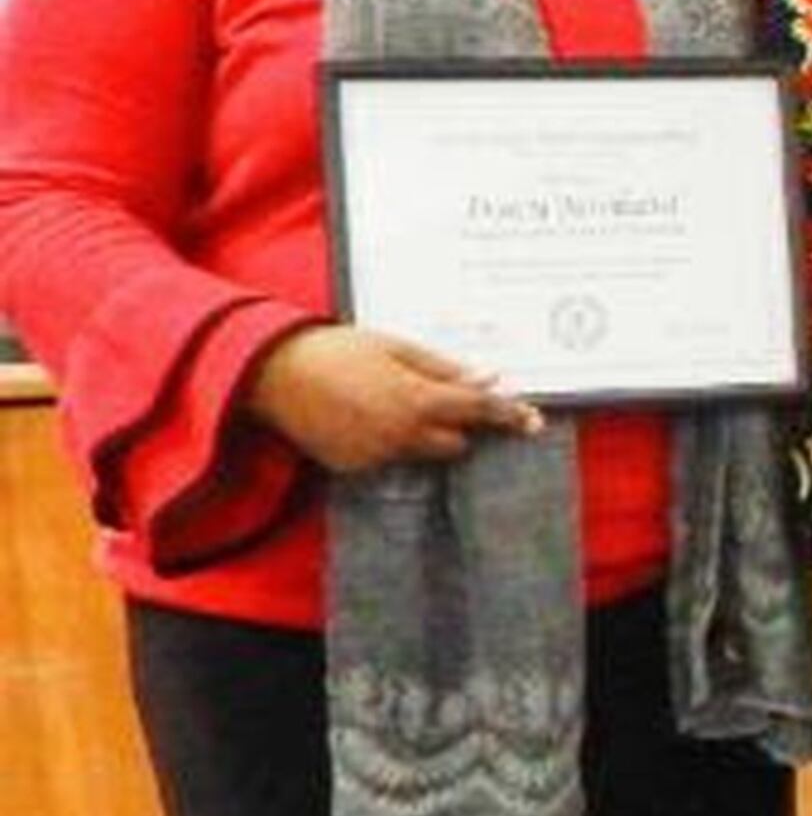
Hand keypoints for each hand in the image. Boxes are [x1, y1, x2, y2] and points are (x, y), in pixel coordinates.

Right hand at [241, 323, 542, 473]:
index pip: (478, 412)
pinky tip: (364, 416)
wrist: (272, 373)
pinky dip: (388, 442)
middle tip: (440, 399)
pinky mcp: (353, 467)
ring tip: (388, 400)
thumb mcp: (396, 348)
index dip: (509, 416)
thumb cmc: (338, 350)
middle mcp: (401, 436)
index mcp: (417, 401)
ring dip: (421, 433)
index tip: (534, 422)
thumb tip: (487, 378)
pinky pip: (388, 459)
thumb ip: (444, 368)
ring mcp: (376, 456)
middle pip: (456, 442)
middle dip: (457, 424)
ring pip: (422, 452)